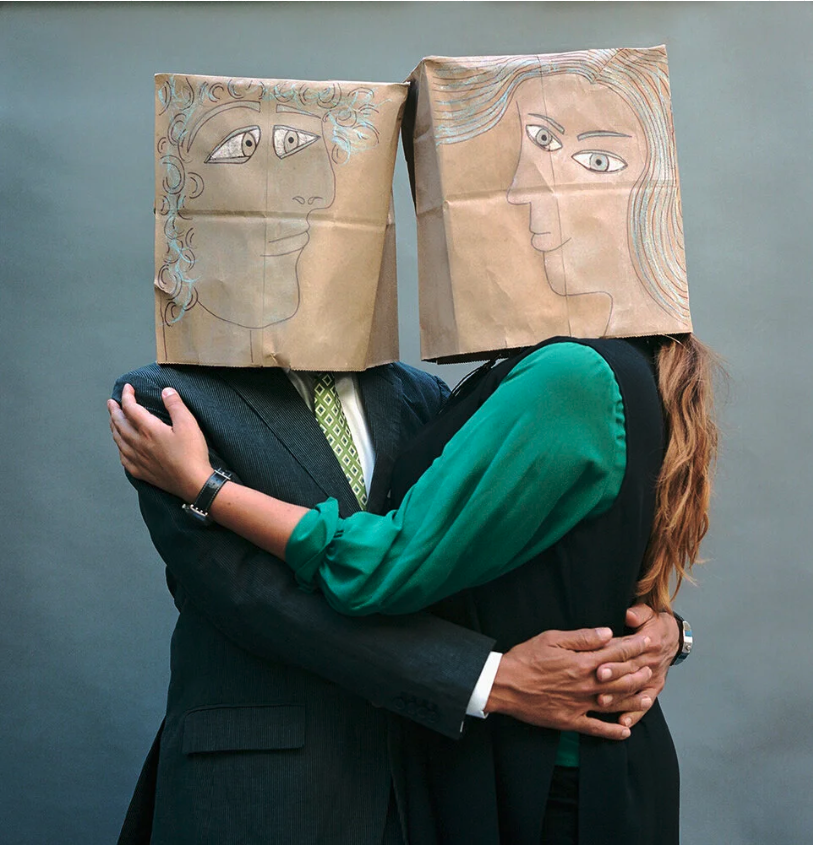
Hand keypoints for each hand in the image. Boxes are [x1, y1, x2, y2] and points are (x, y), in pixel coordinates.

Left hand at [108, 384, 212, 500]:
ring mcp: (138, 459)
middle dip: (115, 411)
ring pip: (119, 441)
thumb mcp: (189, 424)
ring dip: (114, 428)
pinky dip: (119, 448)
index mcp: (149, 430)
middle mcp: (138, 443)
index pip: (131, 408)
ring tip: (113, 421)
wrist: (193, 483)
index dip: (127, 396)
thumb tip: (166, 391)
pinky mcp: (141, 472)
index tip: (128, 388)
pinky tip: (121, 448)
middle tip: (111, 403)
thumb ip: (175, 405)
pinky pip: (123, 458)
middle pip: (120, 424)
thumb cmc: (192, 453)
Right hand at [486, 627, 655, 739]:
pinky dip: (613, 731)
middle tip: (652, 668)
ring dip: (633, 700)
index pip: (616, 654)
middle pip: (621, 680)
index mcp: (582, 663)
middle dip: (639, 672)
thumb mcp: (552, 638)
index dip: (634, 647)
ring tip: (648, 697)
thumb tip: (607, 633)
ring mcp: (579, 705)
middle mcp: (586, 685)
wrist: (504, 685)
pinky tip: (626, 730)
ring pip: (614, 703)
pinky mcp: (570, 720)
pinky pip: (596, 728)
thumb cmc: (526, 658)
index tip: (646, 642)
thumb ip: (582, 638)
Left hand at [594, 604, 679, 728]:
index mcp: (647, 643)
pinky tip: (623, 723)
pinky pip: (645, 703)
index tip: (598, 666)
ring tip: (602, 703)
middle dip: (612, 679)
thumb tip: (628, 615)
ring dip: (619, 697)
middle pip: (628, 672)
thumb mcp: (647, 613)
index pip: (627, 652)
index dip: (613, 659)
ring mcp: (652, 677)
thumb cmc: (653, 623)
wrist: (673, 637)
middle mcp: (649, 662)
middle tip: (595, 684)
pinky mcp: (654, 688)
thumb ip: (637, 614)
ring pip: (634, 689)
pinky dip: (635, 714)